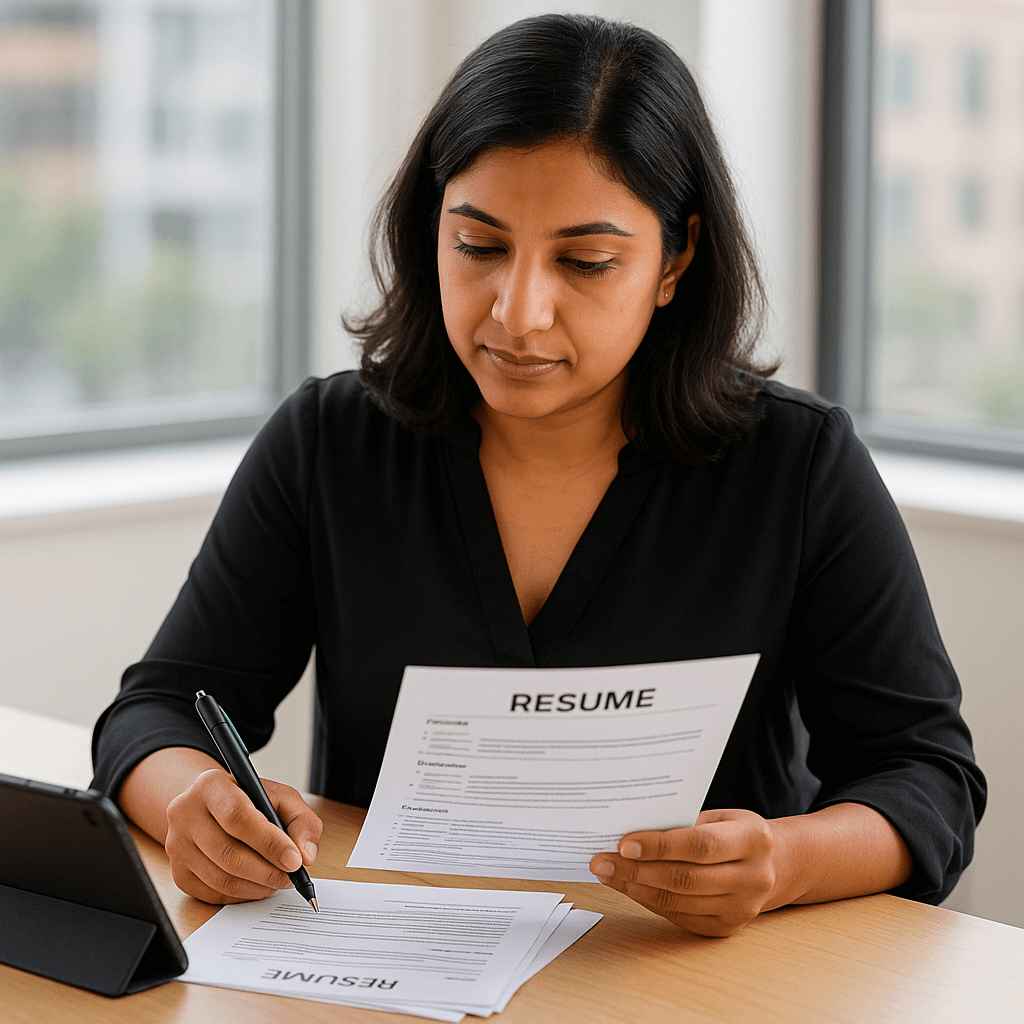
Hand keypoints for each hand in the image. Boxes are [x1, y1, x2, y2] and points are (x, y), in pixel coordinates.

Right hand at [165, 768, 323, 905]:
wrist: (209, 807)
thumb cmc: (249, 800)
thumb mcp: (280, 797)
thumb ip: (302, 821)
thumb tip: (305, 855)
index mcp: (210, 785)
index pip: (238, 817)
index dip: (269, 842)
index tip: (294, 861)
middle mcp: (185, 813)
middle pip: (228, 852)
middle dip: (266, 871)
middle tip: (291, 877)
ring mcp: (177, 845)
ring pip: (221, 878)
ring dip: (256, 886)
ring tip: (278, 881)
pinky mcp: (178, 872)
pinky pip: (213, 893)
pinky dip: (241, 895)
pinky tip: (258, 885)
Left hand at [588, 808, 781, 937]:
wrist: (775, 865)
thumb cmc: (735, 833)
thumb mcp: (721, 817)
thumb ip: (684, 824)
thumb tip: (630, 831)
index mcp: (753, 839)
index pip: (700, 845)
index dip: (659, 846)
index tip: (623, 844)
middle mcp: (753, 877)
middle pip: (685, 878)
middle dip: (636, 870)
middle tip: (602, 861)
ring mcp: (743, 907)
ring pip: (679, 901)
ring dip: (636, 888)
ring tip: (609, 874)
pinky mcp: (728, 927)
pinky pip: (680, 916)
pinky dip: (650, 901)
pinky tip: (630, 887)